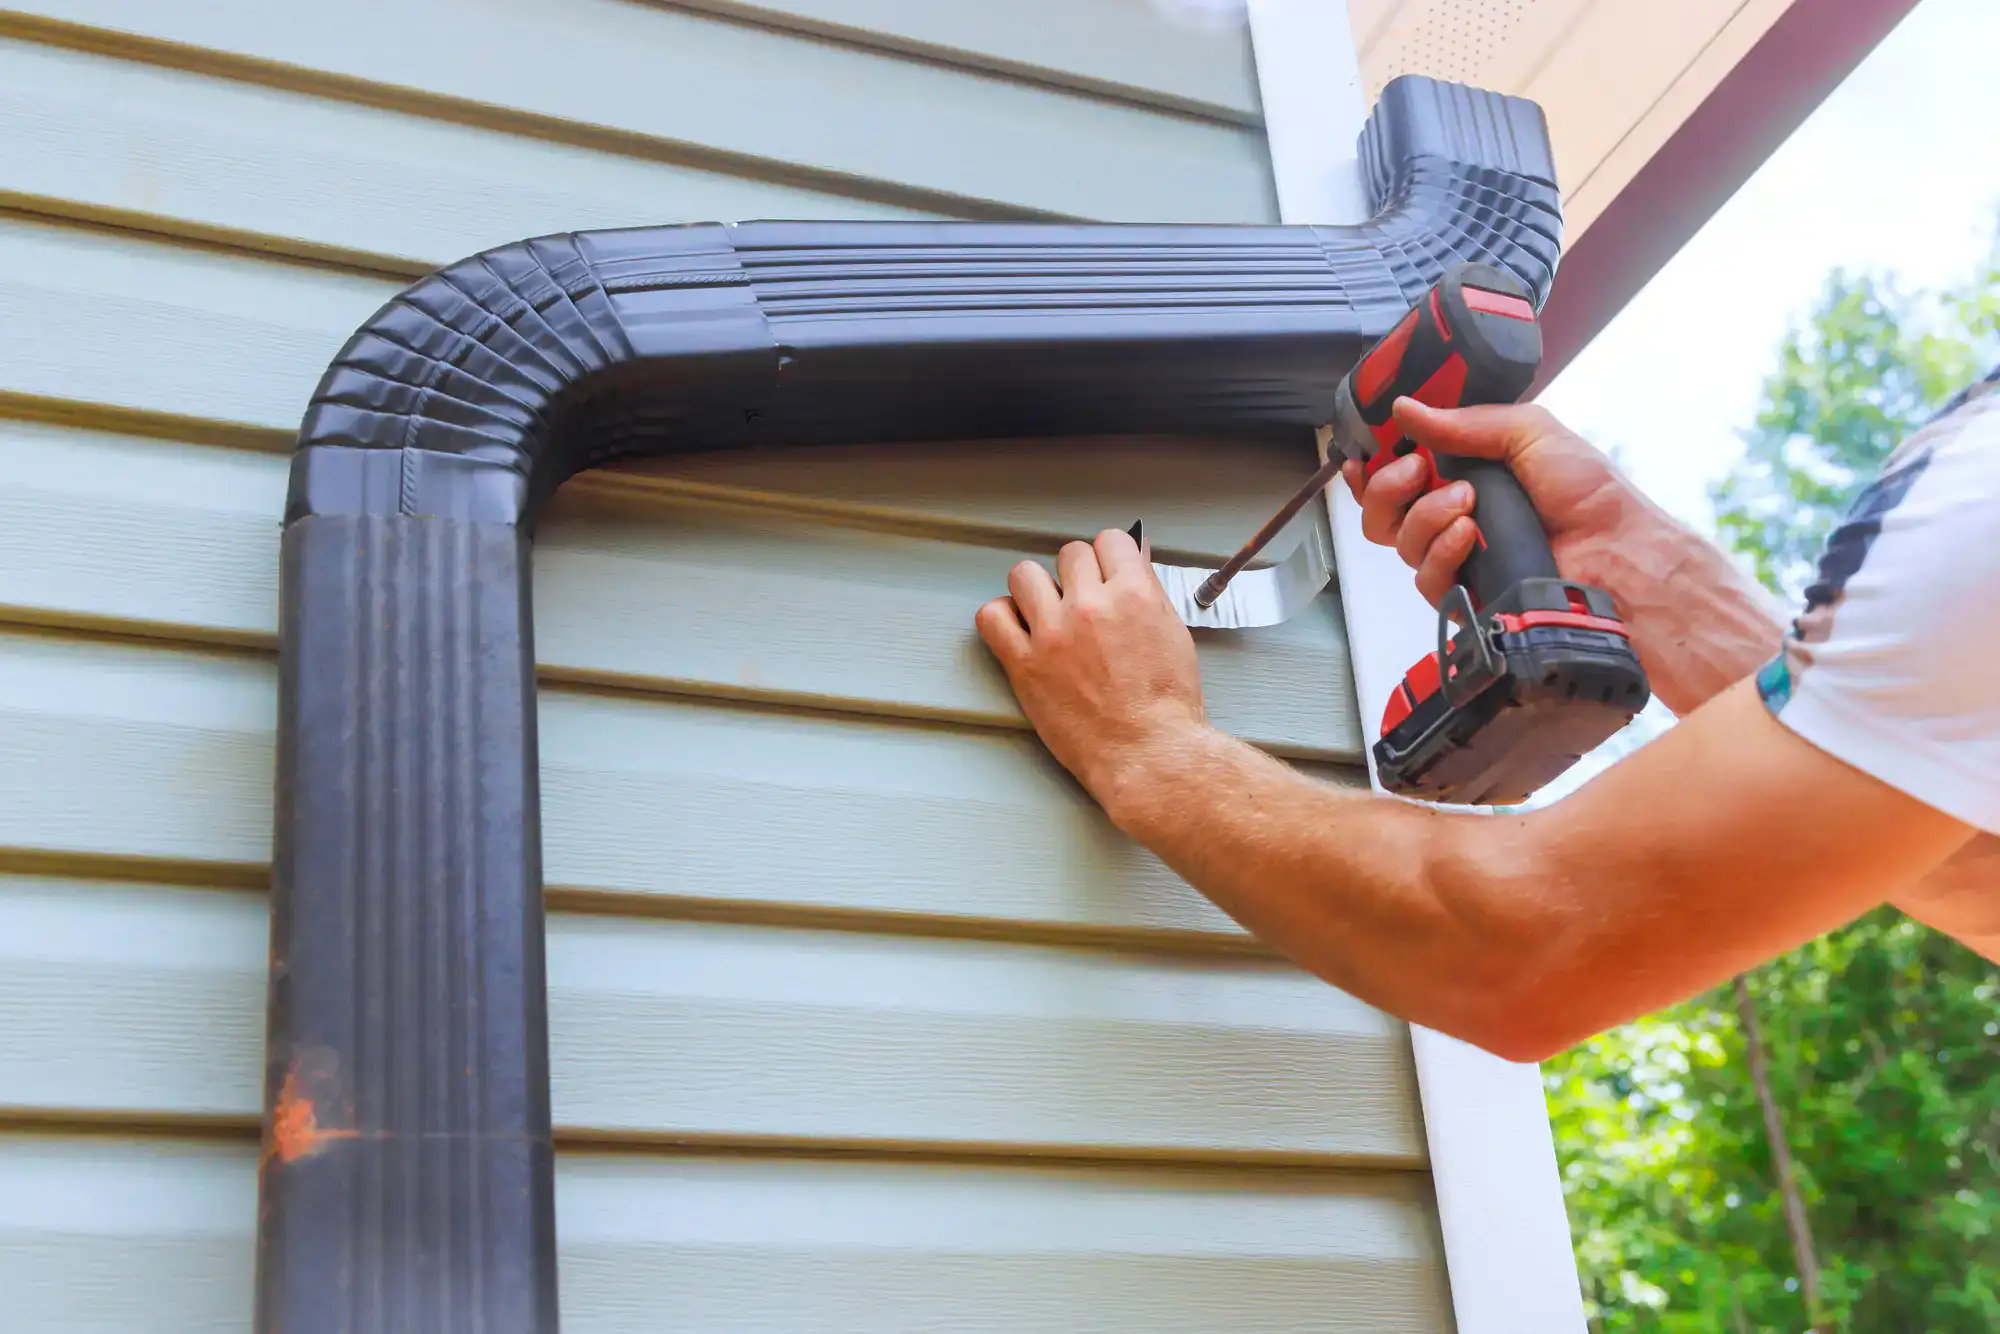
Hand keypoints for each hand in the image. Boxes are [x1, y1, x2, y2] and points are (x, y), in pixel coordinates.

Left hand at [974, 527, 1208, 813]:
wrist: (1148, 754)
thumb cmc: (1166, 706)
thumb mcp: (1172, 635)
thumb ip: (1148, 593)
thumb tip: (1133, 561)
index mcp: (1133, 595)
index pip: (1109, 541)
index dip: (1108, 557)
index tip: (1104, 572)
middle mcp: (1091, 607)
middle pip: (1069, 554)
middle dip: (1077, 574)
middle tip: (1081, 600)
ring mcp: (1053, 634)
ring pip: (1024, 574)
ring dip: (1035, 589)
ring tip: (1046, 612)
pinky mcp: (1025, 664)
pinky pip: (992, 617)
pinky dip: (1001, 617)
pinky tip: (1019, 630)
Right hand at [1339, 398, 1646, 607]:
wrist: (1616, 550)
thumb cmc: (1585, 491)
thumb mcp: (1529, 432)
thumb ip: (1465, 423)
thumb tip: (1405, 408)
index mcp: (1463, 476)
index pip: (1397, 476)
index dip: (1371, 470)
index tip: (1363, 457)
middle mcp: (1452, 518)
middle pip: (1382, 513)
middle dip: (1386, 489)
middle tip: (1417, 473)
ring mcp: (1456, 558)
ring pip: (1400, 543)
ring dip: (1426, 516)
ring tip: (1468, 503)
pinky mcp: (1465, 595)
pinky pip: (1426, 578)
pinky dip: (1442, 551)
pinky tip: (1469, 535)